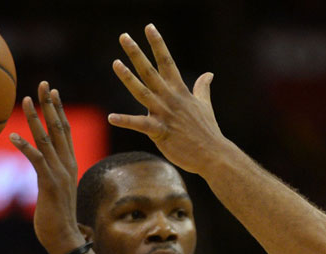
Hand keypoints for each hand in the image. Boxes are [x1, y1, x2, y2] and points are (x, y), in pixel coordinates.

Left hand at [9, 81, 85, 253]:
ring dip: (36, 119)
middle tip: (44, 84)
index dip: (58, 110)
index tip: (51, 92)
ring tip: (26, 100)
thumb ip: (49, 174)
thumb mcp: (53, 190)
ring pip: (48, 140)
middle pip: (60, 128)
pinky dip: (25, 147)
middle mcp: (67, 165)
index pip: (65, 131)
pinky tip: (13, 136)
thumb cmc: (56, 218)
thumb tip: (41, 167)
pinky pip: (37, 161)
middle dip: (51, 105)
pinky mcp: (50, 184)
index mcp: (69, 164)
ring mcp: (60, 174)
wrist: (65, 238)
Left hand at [108, 24, 228, 175]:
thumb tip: (209, 74)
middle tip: (124, 37)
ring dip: (128, 78)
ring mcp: (165, 114)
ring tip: (116, 63)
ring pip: (142, 92)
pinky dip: (126, 121)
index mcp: (180, 91)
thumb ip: (203, 88)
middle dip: (136, 54)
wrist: (213, 154)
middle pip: (150, 72)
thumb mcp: (205, 105)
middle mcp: (170, 99)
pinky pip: (140, 125)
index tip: (149, 28)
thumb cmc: (208, 131)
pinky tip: (111, 117)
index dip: (158, 44)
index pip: (167, 62)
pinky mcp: (160, 132)